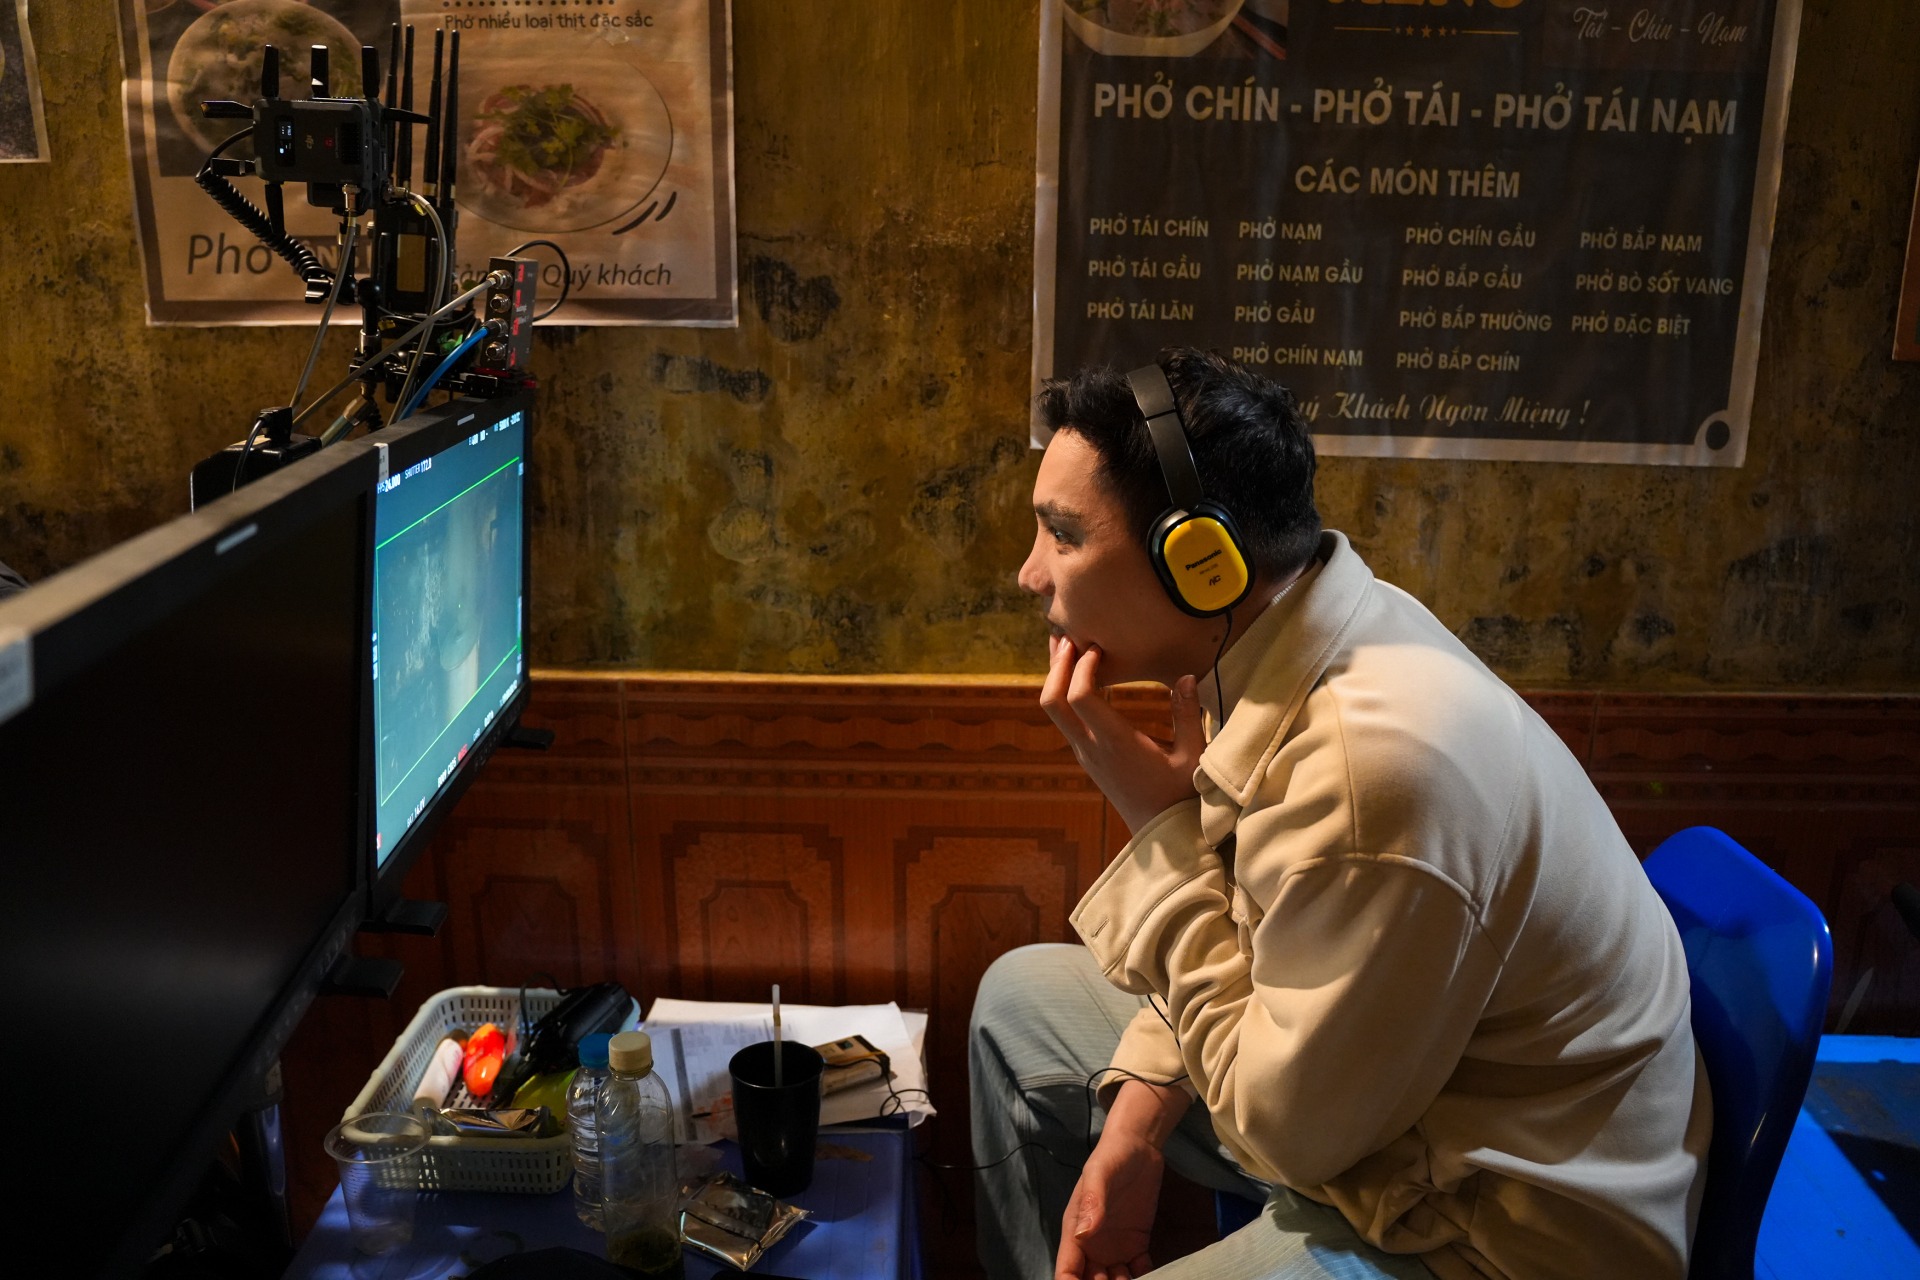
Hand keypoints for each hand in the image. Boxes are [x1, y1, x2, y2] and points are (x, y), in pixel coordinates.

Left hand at [1041, 634, 1204, 833]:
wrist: (1163, 834)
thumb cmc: (1182, 796)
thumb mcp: (1193, 755)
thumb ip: (1187, 715)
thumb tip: (1186, 677)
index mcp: (1115, 743)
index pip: (1080, 698)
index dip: (1082, 667)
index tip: (1098, 647)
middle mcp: (1091, 748)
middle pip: (1051, 702)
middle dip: (1056, 666)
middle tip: (1070, 636)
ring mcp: (1084, 753)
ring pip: (1054, 710)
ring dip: (1057, 678)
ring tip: (1070, 647)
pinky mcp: (1086, 756)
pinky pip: (1065, 719)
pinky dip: (1065, 693)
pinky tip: (1080, 675)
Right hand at [1055, 1125, 1164, 1279]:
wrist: (1140, 1145)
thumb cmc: (1111, 1156)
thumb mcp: (1098, 1174)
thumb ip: (1091, 1202)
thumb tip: (1081, 1235)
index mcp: (1076, 1231)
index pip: (1067, 1270)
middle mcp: (1092, 1245)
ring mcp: (1115, 1247)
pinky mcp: (1137, 1245)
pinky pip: (1139, 1272)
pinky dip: (1144, 1279)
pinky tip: (1156, 1279)